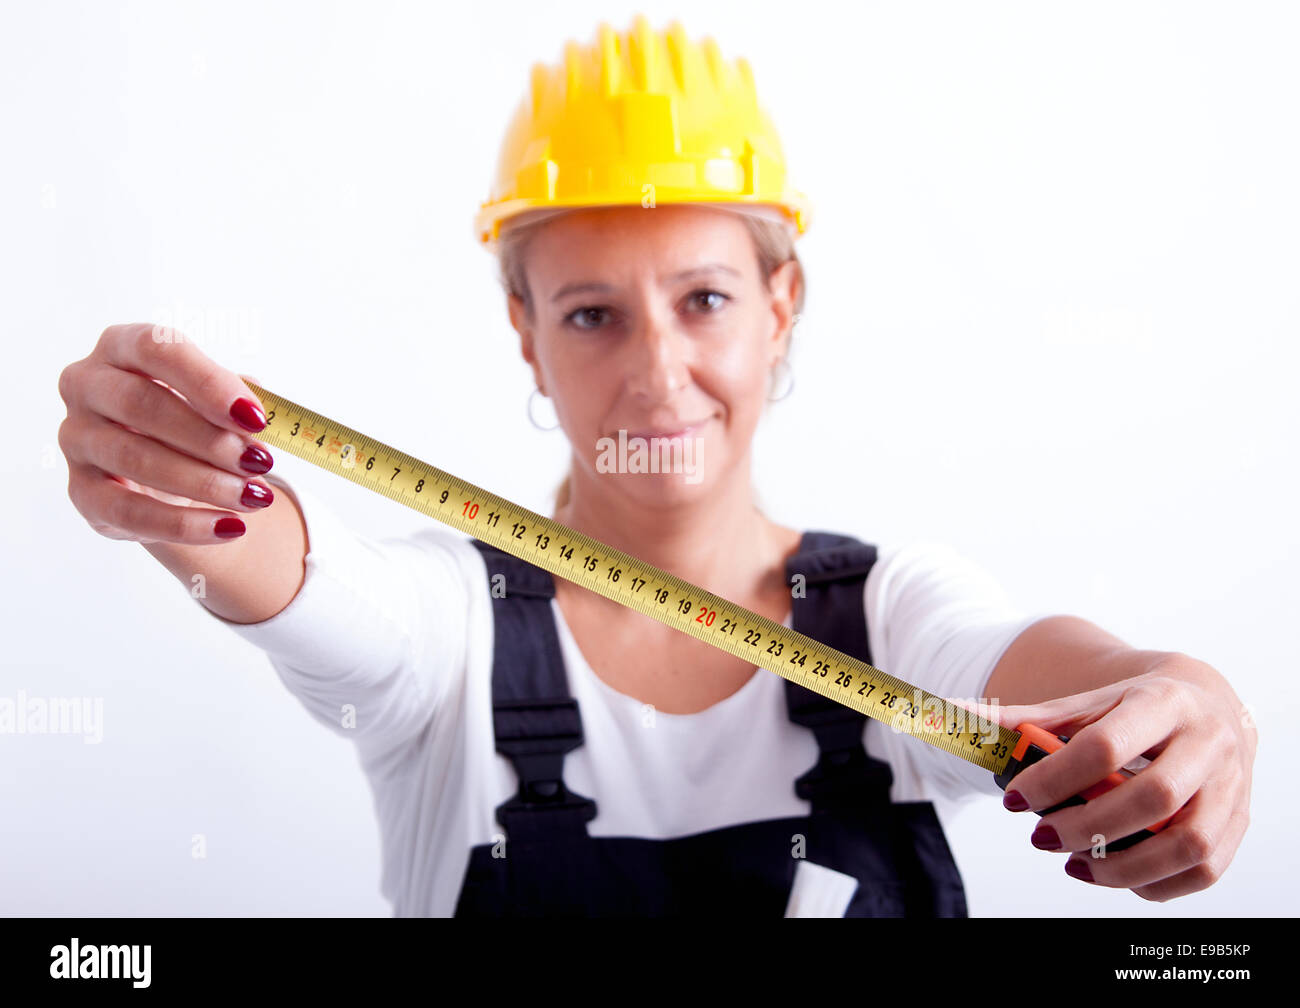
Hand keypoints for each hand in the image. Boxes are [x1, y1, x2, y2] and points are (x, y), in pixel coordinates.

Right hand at [58, 323, 275, 543]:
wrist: (166, 474)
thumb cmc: (193, 419)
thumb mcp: (219, 400)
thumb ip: (240, 399)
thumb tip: (262, 411)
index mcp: (122, 345)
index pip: (156, 350)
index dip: (208, 383)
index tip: (256, 418)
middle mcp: (87, 385)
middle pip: (142, 405)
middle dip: (210, 439)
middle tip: (261, 463)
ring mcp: (76, 438)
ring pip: (136, 460)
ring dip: (204, 482)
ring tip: (254, 497)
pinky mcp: (81, 491)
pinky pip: (128, 512)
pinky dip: (184, 524)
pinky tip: (228, 527)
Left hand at [989, 653, 1255, 900]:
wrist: (1207, 702)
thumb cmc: (1133, 706)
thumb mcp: (1085, 704)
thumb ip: (1024, 718)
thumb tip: (952, 715)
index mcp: (1162, 701)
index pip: (1104, 746)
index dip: (1053, 779)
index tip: (1013, 799)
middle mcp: (1207, 741)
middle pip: (1150, 797)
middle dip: (1086, 827)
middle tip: (1040, 837)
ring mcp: (1231, 785)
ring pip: (1186, 843)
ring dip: (1122, 867)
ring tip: (1075, 864)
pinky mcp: (1238, 821)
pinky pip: (1204, 869)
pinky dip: (1156, 884)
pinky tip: (1115, 875)